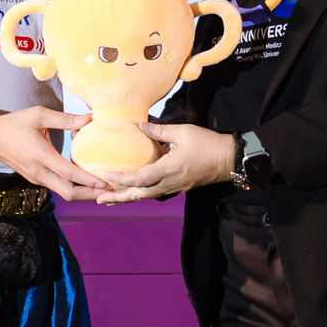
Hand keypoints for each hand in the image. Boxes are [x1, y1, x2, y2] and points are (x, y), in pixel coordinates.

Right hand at [0, 107, 107, 201]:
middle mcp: (39, 172)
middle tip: (109, 193)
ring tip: (101, 190)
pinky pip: (57, 187)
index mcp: (41, 156)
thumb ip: (64, 118)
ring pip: (63, 192)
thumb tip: (87, 119)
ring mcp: (36, 178)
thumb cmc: (14, 124)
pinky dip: (72, 187)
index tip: (104, 183)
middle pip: (68, 192)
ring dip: (82, 193)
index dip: (88, 180)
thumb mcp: (38, 115)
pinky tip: (84, 182)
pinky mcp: (35, 179)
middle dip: (89, 195)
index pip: (68, 173)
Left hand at [94, 121, 235, 204]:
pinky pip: (154, 193)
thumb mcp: (183, 132)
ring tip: (109, 200)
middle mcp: (169, 183)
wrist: (228, 159)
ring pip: (146, 196)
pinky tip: (132, 192)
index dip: (122, 179)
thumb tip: (140, 127)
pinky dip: (139, 194)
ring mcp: (174, 187)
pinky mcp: (178, 187)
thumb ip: (160, 131)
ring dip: (126, 198)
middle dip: (118, 198)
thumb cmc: (207, 143)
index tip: (106, 176)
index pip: (141, 179)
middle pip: (139, 194)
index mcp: (169, 169)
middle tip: (98, 199)